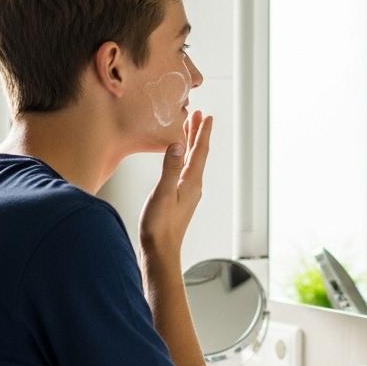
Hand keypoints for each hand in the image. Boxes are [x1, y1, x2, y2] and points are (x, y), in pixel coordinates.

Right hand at [139, 110, 212, 255]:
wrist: (160, 251)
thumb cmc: (159, 226)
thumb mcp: (163, 194)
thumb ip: (170, 168)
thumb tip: (178, 144)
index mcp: (191, 182)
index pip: (199, 151)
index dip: (202, 132)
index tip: (206, 116)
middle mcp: (193, 186)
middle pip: (198, 154)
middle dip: (197, 133)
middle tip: (198, 115)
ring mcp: (187, 192)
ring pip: (192, 161)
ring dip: (191, 144)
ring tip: (188, 129)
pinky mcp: (179, 198)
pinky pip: (185, 170)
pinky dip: (183, 157)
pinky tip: (178, 158)